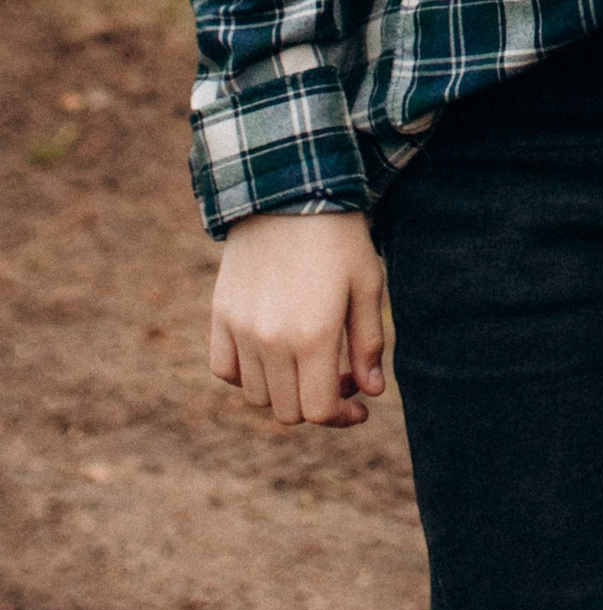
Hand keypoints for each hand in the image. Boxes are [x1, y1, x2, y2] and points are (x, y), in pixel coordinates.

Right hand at [209, 209, 386, 429]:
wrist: (288, 191)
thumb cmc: (340, 237)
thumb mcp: (368, 286)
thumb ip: (370, 344)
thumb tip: (373, 392)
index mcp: (314, 336)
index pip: (319, 411)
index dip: (343, 417)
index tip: (360, 406)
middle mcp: (271, 341)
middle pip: (288, 411)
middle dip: (318, 405)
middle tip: (339, 377)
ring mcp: (240, 330)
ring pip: (257, 395)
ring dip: (285, 392)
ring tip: (307, 362)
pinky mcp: (220, 316)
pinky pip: (224, 369)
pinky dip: (246, 375)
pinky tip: (272, 355)